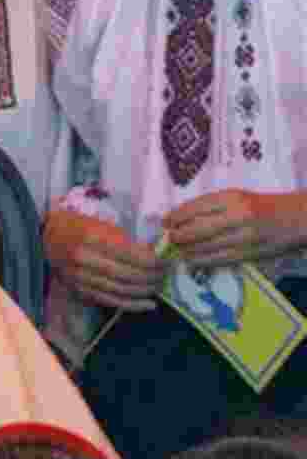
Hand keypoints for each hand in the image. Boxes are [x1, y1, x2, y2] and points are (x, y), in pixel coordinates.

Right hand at [44, 209, 164, 309]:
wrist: (46, 237)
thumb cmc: (77, 226)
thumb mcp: (101, 224)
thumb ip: (124, 239)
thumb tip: (153, 253)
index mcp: (93, 239)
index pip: (132, 255)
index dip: (154, 261)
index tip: (167, 261)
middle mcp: (85, 260)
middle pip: (128, 275)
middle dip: (153, 277)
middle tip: (167, 274)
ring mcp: (81, 278)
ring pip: (121, 290)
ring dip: (145, 291)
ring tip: (160, 286)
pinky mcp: (80, 290)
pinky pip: (111, 301)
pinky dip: (132, 305)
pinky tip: (148, 304)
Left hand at [164, 190, 306, 266]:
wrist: (297, 218)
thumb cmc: (263, 206)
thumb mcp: (239, 197)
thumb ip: (212, 206)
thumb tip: (181, 218)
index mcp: (233, 198)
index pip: (195, 207)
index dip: (176, 216)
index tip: (165, 221)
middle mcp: (237, 216)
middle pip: (197, 229)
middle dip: (177, 235)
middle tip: (168, 238)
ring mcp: (243, 237)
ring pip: (205, 247)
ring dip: (186, 250)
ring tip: (176, 250)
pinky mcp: (248, 254)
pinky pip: (218, 259)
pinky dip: (200, 260)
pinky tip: (191, 260)